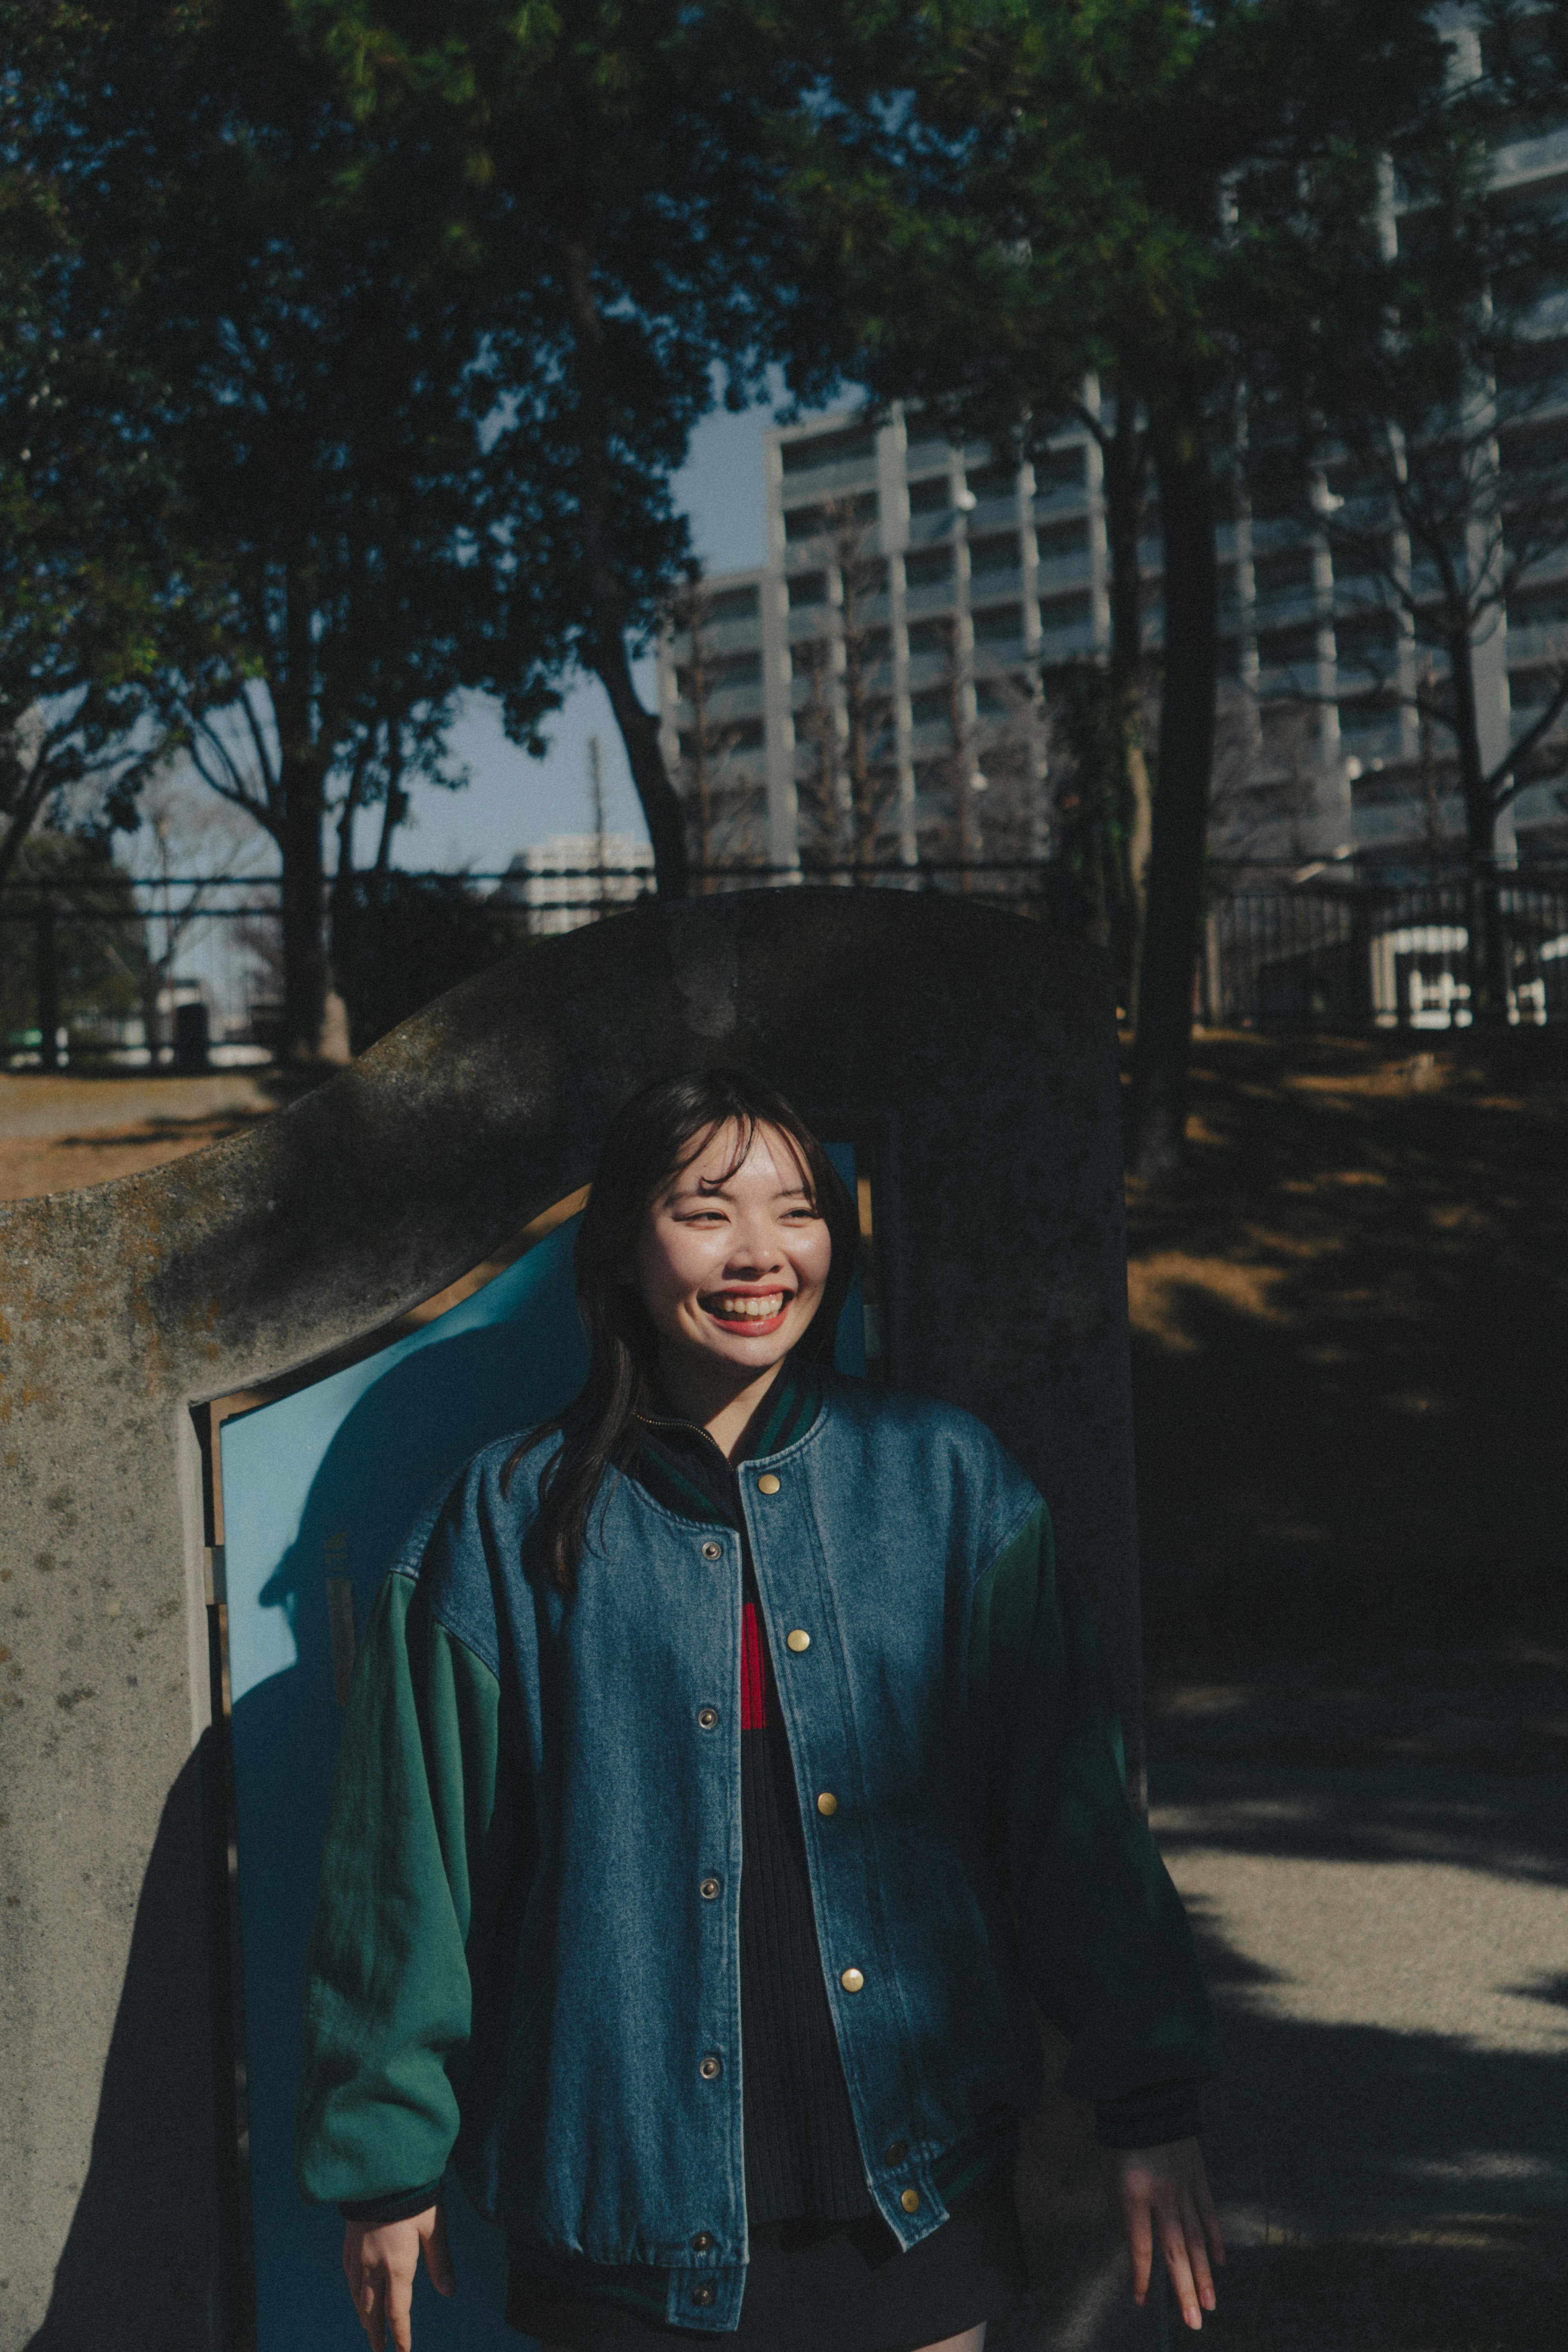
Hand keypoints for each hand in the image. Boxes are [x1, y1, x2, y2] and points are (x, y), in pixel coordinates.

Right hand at [342, 2204, 454, 2351]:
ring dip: (364, 2318)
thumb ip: (440, 2260)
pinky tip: (357, 2298)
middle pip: (372, 2312)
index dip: (400, 2335)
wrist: (379, 2171)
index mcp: (397, 2265)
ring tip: (369, 2332)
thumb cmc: (412, 2196)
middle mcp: (373, 2267)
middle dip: (375, 2336)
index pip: (397, 2312)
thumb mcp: (434, 2225)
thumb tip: (449, 2291)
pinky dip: (354, 2296)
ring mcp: (358, 2256)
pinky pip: (349, 2279)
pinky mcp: (350, 2244)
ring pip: (358, 2298)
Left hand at [1099, 2137, 1224, 2330]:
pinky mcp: (1199, 2176)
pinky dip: (1215, 2239)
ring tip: (1210, 2305)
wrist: (1146, 2092)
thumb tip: (1133, 2247)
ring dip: (1203, 2275)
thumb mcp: (1108, 2172)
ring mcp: (1184, 2186)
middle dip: (1184, 2291)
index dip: (1141, 2278)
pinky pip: (1208, 2213)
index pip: (1140, 2247)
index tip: (1142, 2303)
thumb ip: (1120, 2211)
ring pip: (1196, 2239)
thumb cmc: (1120, 2136)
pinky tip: (1220, 2264)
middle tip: (1195, 2325)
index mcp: (1134, 2194)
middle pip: (1175, 2251)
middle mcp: (1162, 2195)